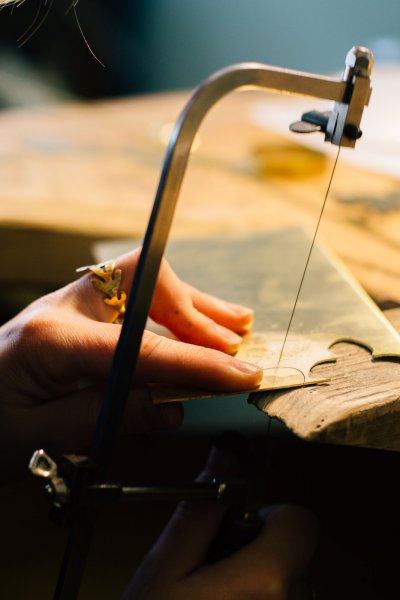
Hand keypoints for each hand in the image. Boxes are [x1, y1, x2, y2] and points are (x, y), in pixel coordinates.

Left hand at [0, 249, 261, 479]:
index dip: (197, 363)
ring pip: (147, 281)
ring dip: (195, 304)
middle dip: (198, 317)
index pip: (141, 348)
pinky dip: (175, 308)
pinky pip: (137, 294)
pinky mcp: (82, 310)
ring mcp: (73, 303)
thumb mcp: (42, 438)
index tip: (240, 375)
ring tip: (237, 322)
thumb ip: (108, 417)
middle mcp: (65, 308)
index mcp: (51, 340)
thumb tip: (172, 408)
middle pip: (147, 287)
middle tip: (236, 349)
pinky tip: (201, 317)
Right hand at [123, 446, 317, 599]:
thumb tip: (221, 459)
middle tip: (213, 577)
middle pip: (292, 553)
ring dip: (256, 585)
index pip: (300, 520)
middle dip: (255, 553)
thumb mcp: (163, 572)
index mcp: (268, 582)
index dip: (266, 517)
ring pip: (286, 584)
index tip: (235, 533)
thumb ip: (199, 513)